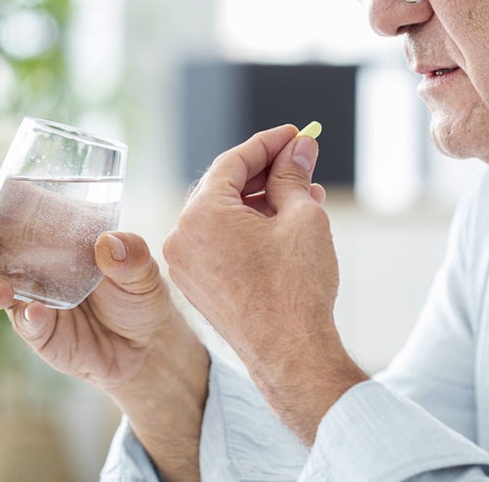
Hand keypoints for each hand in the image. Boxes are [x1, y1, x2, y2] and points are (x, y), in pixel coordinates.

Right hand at [0, 180, 207, 478]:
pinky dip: (26, 317)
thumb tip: (109, 243)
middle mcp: (25, 259)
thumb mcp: (143, 269)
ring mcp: (25, 295)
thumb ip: (132, 254)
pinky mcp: (36, 330)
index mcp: (46, 228)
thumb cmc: (137, 292)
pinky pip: (21, 322)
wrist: (147, 346)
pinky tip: (38, 314)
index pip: (2, 203)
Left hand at [164, 125, 366, 442]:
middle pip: (225, 187)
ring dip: (262, 201)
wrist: (290, 355)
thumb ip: (293, 175)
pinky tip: (284, 224)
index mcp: (201, 214)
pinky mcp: (198, 285)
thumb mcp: (302, 217)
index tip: (296, 134)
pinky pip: (220, 242)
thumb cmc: (296, 287)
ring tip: (306, 195)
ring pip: (224, 216)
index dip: (269, 143)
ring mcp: (186, 264)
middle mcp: (182, 236)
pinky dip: (249, 229)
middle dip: (267, 172)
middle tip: (302, 160)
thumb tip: (299, 148)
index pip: (233, 161)